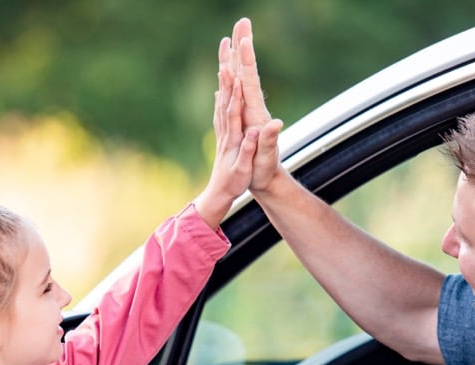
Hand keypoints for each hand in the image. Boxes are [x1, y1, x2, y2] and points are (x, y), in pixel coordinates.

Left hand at [192, 67, 258, 227]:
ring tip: (224, 64)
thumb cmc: (234, 184)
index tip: (235, 75)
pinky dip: (221, 98)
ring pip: (222, 103)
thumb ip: (250, 149)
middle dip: (226, 79)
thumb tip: (256, 131)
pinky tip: (220, 91)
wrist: (219, 194)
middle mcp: (226, 132)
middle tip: (227, 59)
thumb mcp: (244, 170)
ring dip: (223, 84)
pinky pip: (221, 112)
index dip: (234, 94)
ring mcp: (223, 134)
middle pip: (225, 101)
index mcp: (233, 139)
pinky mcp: (223, 137)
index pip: (233, 112)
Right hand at [225, 17, 284, 191]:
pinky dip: (228, 79)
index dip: (246, 60)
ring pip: (239, 78)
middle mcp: (252, 108)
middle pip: (246, 71)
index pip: (250, 81)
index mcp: (254, 113)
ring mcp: (247, 111)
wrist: (266, 180)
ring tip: (231, 38)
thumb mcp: (266, 158)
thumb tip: (276, 124)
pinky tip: (224, 74)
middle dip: (243, 46)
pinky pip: (233, 92)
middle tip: (241, 22)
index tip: (243, 39)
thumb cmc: (264, 171)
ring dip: (235, 57)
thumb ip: (269, 141)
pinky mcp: (242, 117)